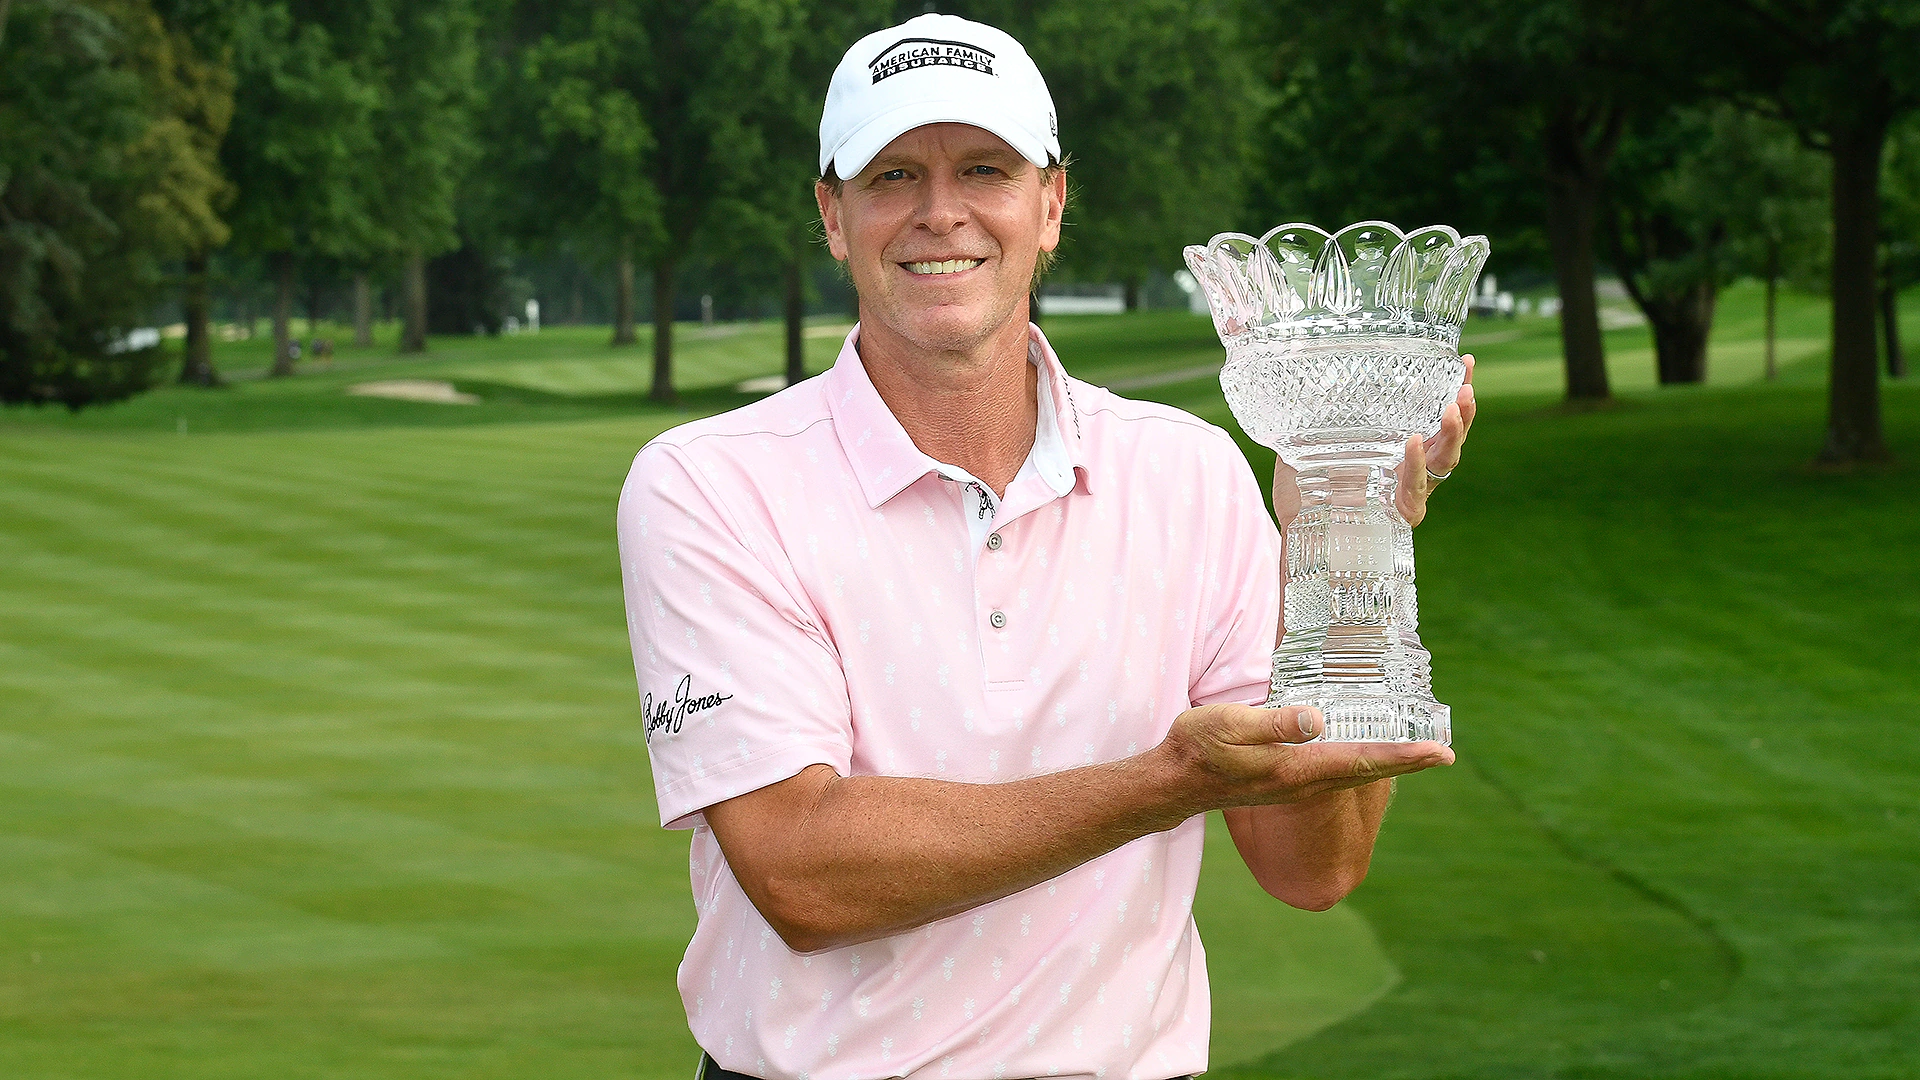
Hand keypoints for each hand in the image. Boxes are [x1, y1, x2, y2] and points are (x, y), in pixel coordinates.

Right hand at [1158, 702, 1452, 812]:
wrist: (1176, 782)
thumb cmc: (1199, 749)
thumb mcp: (1231, 725)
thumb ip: (1274, 723)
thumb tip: (1317, 718)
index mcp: (1298, 768)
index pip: (1363, 760)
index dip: (1404, 755)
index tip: (1440, 752)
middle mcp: (1305, 781)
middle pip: (1369, 771)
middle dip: (1408, 761)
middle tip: (1444, 754)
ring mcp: (1297, 784)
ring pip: (1355, 773)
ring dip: (1389, 762)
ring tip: (1417, 752)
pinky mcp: (1287, 779)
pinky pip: (1337, 771)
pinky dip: (1362, 761)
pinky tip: (1365, 751)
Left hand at [1270, 355, 1475, 528]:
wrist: (1301, 539)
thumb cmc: (1306, 498)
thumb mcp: (1306, 451)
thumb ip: (1308, 426)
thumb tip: (1294, 391)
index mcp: (1398, 452)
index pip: (1433, 416)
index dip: (1452, 390)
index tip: (1464, 361)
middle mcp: (1411, 470)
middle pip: (1450, 437)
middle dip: (1463, 410)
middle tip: (1465, 385)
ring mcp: (1411, 492)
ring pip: (1445, 460)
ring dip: (1452, 432)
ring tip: (1453, 407)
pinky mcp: (1404, 514)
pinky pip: (1416, 486)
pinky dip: (1416, 463)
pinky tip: (1413, 441)